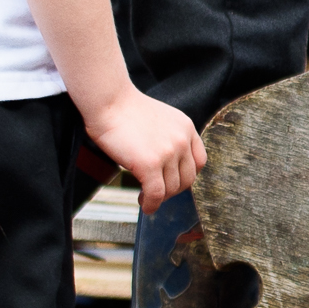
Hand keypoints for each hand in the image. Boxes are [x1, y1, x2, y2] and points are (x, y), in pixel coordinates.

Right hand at [83, 89, 205, 213]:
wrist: (109, 102)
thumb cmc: (126, 110)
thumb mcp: (161, 119)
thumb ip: (170, 138)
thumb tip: (166, 164)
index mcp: (186, 128)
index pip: (199, 161)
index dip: (186, 176)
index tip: (173, 181)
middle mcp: (181, 140)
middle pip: (187, 179)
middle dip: (172, 190)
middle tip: (158, 192)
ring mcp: (167, 153)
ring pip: (171, 189)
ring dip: (160, 198)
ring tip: (147, 198)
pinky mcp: (150, 164)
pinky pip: (156, 194)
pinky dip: (151, 204)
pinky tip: (145, 205)